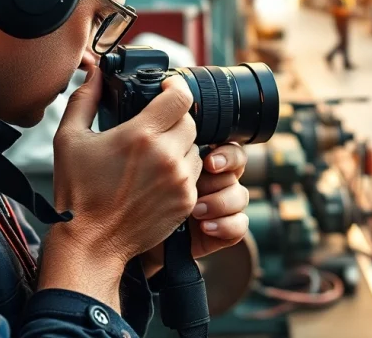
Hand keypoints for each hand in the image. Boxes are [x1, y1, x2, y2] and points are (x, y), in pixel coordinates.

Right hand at [38, 69, 201, 309]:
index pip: (181, 97)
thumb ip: (84, 99)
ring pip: (195, 147)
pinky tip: (158, 177)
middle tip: (155, 126)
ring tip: (154, 155)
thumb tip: (94, 72)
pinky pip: (194, 174)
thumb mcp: (69, 139)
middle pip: (190, 121)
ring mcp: (180, 180)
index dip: (176, 88)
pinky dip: (181, 171)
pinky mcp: (186, 201)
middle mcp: (166, 156)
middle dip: (175, 119)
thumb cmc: (78, 193)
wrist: (91, 243)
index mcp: (140, 135)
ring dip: (180, 145)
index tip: (167, 89)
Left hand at [140, 143, 249, 276]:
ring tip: (195, 211)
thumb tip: (179, 133)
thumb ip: (167, 149)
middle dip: (225, 172)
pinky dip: (226, 225)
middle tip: (208, 176)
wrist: (131, 238)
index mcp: (201, 161)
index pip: (226, 146)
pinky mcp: (224, 231)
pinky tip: (205, 227)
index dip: (225, 152)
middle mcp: (214, 181)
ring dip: (220, 202)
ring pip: (241, 196)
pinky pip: (240, 225)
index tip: (209, 162)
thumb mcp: (148, 168)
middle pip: (238, 167)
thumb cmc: (136, 198)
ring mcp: (221, 206)